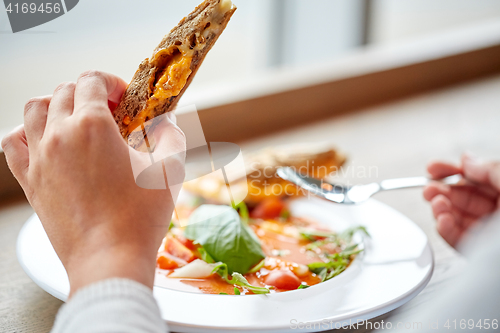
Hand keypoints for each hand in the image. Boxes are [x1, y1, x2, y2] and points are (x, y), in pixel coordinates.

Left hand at [1, 70, 185, 296]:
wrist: (109, 259)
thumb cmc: (140, 217)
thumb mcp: (170, 169)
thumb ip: (171, 135)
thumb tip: (166, 121)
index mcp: (92, 126)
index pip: (92, 80)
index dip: (113, 82)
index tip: (127, 100)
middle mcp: (59, 135)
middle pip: (65, 91)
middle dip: (91, 93)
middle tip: (112, 113)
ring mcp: (39, 158)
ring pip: (35, 109)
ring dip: (57, 105)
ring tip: (78, 121)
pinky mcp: (30, 182)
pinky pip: (13, 142)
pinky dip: (27, 132)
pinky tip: (47, 141)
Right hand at [423, 154, 499, 246]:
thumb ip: (492, 170)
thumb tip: (468, 160)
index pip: (478, 177)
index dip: (454, 170)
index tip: (434, 168)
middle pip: (463, 196)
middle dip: (442, 190)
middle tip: (429, 188)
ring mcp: (490, 234)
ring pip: (457, 217)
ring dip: (441, 209)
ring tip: (437, 204)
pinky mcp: (480, 253)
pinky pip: (457, 239)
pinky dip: (445, 229)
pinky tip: (443, 220)